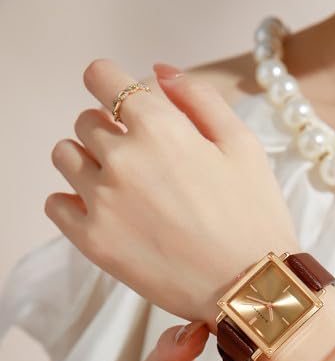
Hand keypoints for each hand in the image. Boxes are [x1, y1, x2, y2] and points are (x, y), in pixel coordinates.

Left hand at [45, 59, 300, 326]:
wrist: (251, 288)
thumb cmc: (254, 217)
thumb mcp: (243, 144)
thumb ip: (198, 98)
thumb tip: (157, 72)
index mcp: (159, 127)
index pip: (101, 77)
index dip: (109, 84)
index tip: (119, 100)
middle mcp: (122, 158)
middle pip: (85, 120)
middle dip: (109, 130)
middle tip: (142, 160)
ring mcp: (103, 201)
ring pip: (65, 157)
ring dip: (87, 161)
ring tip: (121, 186)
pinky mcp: (93, 241)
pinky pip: (55, 204)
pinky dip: (72, 201)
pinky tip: (104, 211)